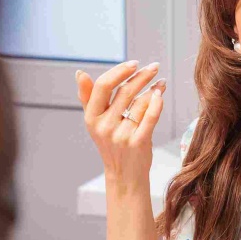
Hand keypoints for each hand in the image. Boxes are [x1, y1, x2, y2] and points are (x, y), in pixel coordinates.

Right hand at [76, 60, 165, 188]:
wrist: (124, 176)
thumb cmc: (112, 145)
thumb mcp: (95, 123)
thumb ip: (88, 98)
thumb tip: (79, 73)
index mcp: (91, 118)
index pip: (103, 86)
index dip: (119, 71)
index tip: (134, 63)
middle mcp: (104, 126)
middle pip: (125, 91)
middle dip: (142, 76)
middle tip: (154, 67)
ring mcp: (121, 136)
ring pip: (140, 102)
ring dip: (153, 89)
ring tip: (160, 84)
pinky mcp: (138, 143)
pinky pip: (151, 115)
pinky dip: (157, 102)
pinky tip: (160, 94)